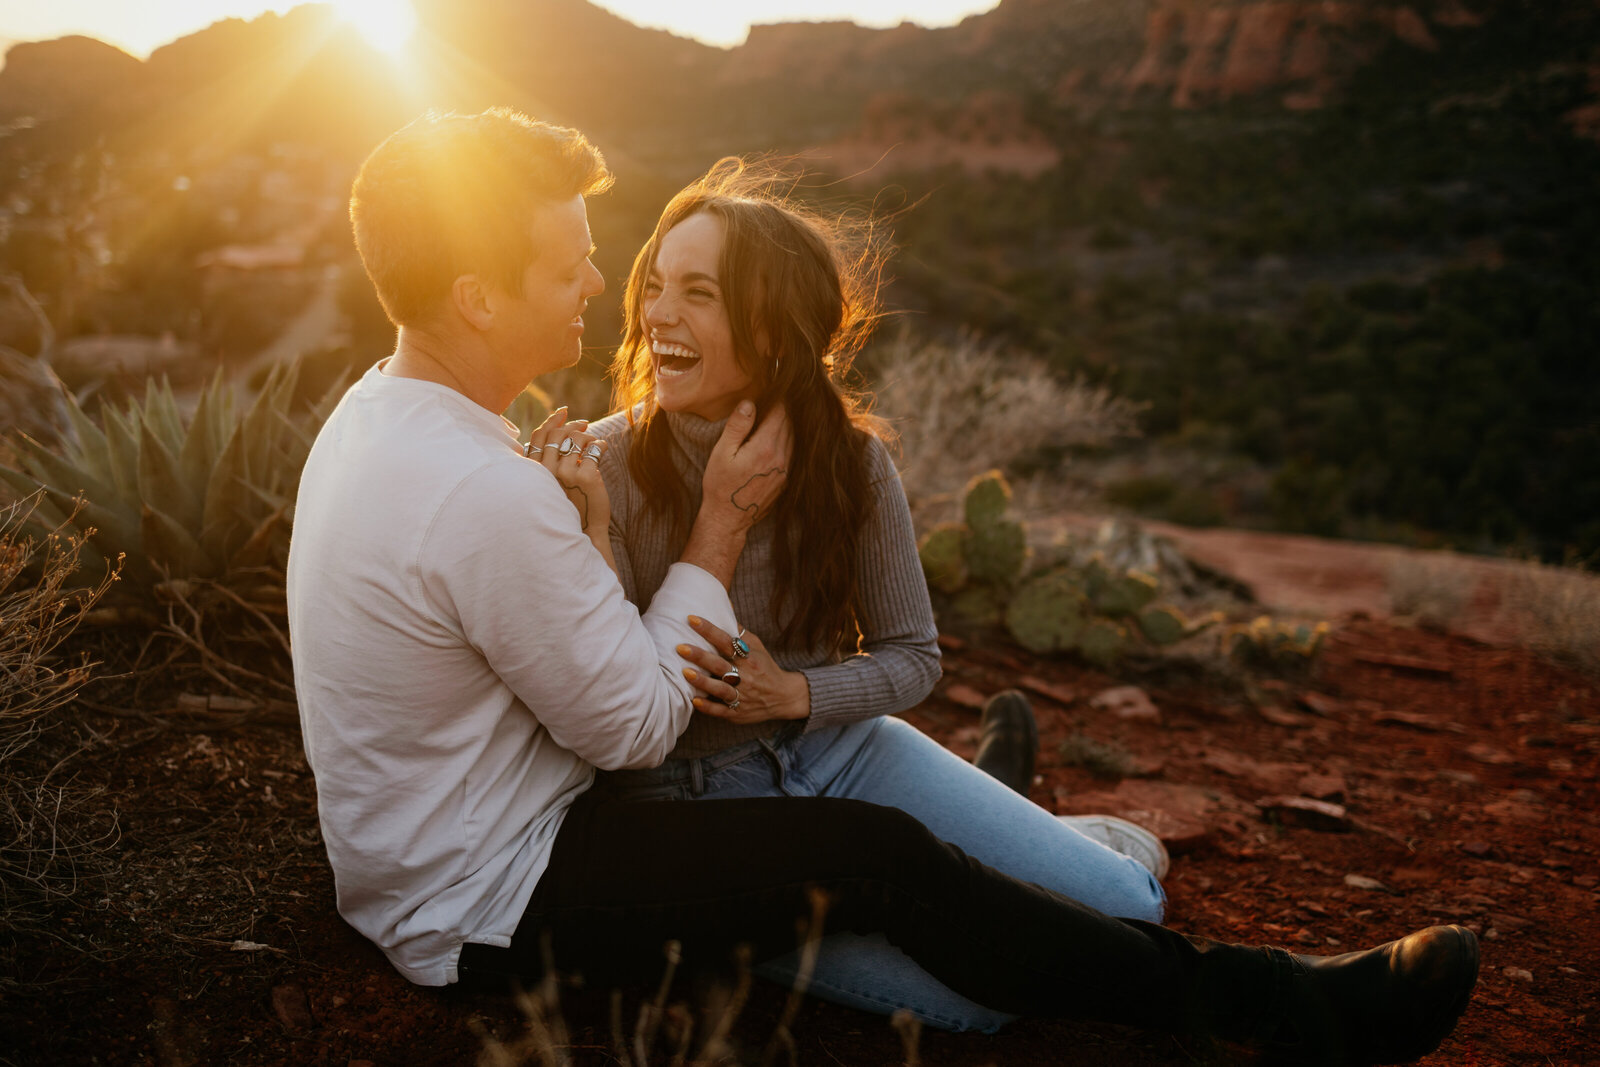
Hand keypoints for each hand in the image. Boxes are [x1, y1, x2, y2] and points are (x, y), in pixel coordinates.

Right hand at [526, 406, 608, 534]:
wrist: (584, 530)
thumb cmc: (567, 506)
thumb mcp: (550, 483)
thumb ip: (548, 462)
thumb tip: (556, 430)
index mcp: (536, 472)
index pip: (539, 437)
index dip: (552, 421)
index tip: (563, 412)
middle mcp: (548, 471)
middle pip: (558, 434)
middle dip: (572, 425)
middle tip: (584, 424)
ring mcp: (566, 473)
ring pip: (577, 438)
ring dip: (587, 436)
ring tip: (592, 444)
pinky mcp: (587, 476)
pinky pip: (595, 449)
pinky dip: (600, 445)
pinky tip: (602, 449)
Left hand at [677, 616, 808, 724]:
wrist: (784, 697)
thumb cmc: (764, 667)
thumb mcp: (756, 646)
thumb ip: (738, 630)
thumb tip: (725, 605)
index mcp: (748, 658)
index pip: (726, 641)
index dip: (709, 630)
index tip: (691, 619)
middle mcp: (745, 676)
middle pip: (720, 665)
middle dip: (700, 656)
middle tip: (680, 647)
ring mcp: (742, 695)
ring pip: (720, 689)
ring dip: (702, 681)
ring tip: (685, 672)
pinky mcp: (738, 712)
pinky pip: (722, 711)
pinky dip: (708, 707)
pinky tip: (694, 701)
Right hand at [701, 401, 790, 531]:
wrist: (728, 519)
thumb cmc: (720, 485)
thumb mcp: (722, 452)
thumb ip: (738, 426)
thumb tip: (750, 403)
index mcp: (765, 447)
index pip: (780, 413)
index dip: (777, 398)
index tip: (773, 388)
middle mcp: (781, 457)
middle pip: (789, 424)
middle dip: (783, 409)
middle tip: (775, 397)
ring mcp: (786, 470)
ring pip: (793, 438)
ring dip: (786, 425)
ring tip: (776, 414)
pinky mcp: (785, 480)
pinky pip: (791, 453)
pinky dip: (786, 441)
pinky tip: (775, 439)